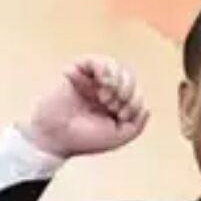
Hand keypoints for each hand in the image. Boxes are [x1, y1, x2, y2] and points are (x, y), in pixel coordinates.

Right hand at [19, 55, 148, 157]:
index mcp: (114, 104)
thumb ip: (137, 125)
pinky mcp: (76, 73)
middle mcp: (103, 90)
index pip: (135, 92)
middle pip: (128, 78)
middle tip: (113, 106)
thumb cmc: (82, 139)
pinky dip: (104, 68)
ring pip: (115, 67)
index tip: (122, 115)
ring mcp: (90, 81)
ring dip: (118, 80)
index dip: (135, 101)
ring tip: (106, 96)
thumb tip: (145, 107)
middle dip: (127, 91)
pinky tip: (102, 82)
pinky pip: (95, 60)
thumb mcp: (118, 137)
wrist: (55, 138)